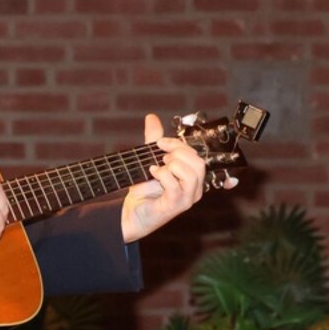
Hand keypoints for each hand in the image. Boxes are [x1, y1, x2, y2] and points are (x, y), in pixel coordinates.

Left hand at [120, 114, 210, 242]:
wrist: (130, 212)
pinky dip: (162, 175)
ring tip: (158, 167)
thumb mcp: (149, 159)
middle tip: (160, 156)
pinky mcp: (176, 205)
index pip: (195, 155)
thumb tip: (152, 117)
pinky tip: (152, 173)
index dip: (178, 144)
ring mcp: (187, 198)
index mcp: (192, 177)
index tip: (160, 142)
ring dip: (172, 165)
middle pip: (198, 162)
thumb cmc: (143, 189)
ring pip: (192, 174)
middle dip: (178, 153)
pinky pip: (176, 186)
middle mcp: (194, 188)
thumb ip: (153, 140)